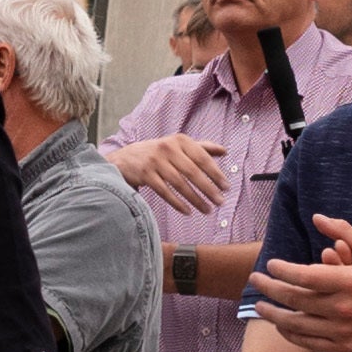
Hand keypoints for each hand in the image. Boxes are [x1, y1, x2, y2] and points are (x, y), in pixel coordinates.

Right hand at [113, 132, 230, 215]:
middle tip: (220, 202)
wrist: (125, 159)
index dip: (216, 173)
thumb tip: (224, 151)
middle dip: (208, 188)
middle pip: (192, 171)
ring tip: (207, 209)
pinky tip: (188, 211)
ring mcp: (155, 161)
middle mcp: (167, 148)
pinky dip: (177, 203)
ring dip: (195, 199)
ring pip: (179, 183)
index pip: (202, 157)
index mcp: (179, 140)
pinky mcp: (145, 175)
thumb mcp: (178, 145)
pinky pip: (165, 192)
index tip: (226, 187)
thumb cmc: (159, 153)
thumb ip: (201, 147)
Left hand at [252, 215, 351, 351]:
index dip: (282, 270)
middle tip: (254, 280)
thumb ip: (345, 232)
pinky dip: (290, 333)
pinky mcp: (345, 349)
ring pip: (297, 324)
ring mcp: (343, 331)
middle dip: (269, 288)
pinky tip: (281, 325)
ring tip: (259, 305)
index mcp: (350, 282)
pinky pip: (308, 342)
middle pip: (295, 299)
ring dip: (273, 314)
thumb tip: (317, 217)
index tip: (270, 265)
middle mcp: (344, 308)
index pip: (305, 275)